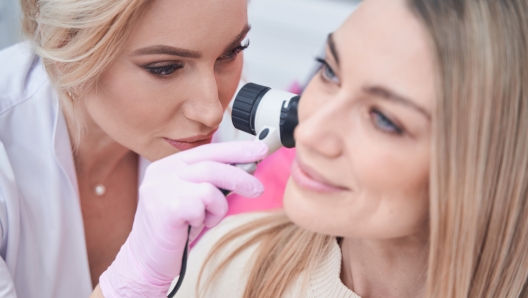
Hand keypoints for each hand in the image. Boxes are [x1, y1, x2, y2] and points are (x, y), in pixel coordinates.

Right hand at [99, 141, 267, 296]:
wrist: (146, 260)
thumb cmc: (175, 229)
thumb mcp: (195, 197)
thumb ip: (212, 180)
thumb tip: (246, 166)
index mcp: (169, 165)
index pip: (207, 150)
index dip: (236, 149)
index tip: (260, 150)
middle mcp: (162, 172)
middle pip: (212, 165)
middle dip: (240, 177)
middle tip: (257, 189)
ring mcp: (160, 189)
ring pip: (210, 187)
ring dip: (218, 207)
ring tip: (208, 219)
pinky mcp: (164, 208)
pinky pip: (201, 205)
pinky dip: (205, 218)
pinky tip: (193, 225)